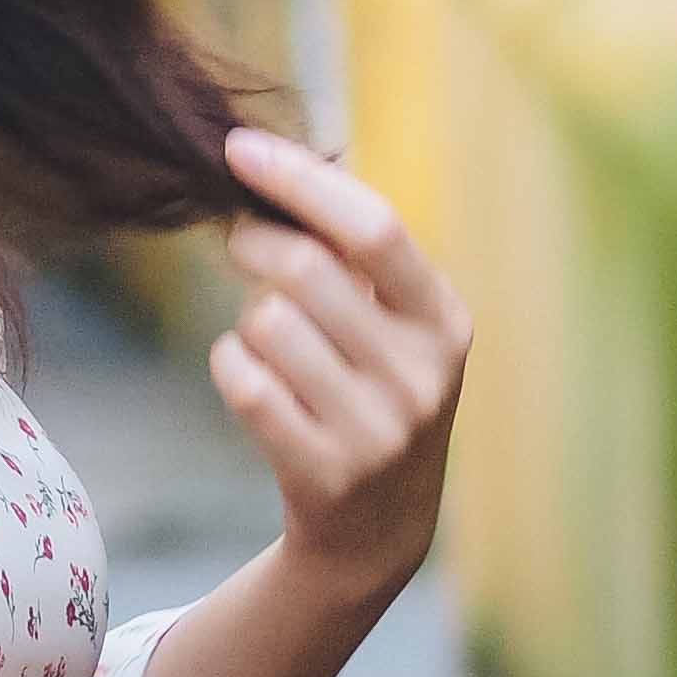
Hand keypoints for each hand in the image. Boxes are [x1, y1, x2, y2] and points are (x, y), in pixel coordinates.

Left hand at [211, 126, 471, 637]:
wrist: (378, 529)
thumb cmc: (374, 391)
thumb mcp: (396, 327)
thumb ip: (354, 255)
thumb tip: (275, 163)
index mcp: (445, 320)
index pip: (374, 228)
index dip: (300, 180)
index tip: (239, 148)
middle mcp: (423, 375)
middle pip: (307, 271)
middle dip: (256, 242)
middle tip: (240, 240)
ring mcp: (377, 430)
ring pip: (267, 325)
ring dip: (247, 319)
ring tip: (269, 338)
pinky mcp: (325, 471)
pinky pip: (244, 383)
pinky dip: (230, 364)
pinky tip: (252, 377)